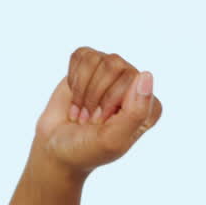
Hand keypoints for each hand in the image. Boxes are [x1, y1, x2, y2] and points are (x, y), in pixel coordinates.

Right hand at [32, 48, 162, 177]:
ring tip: (82, 111)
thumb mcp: (113, 139)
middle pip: (114, 65)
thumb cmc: (87, 149)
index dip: (108, 100)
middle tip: (89, 119)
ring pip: (98, 59)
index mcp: (149, 106)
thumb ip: (136, 112)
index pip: (133, 80)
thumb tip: (147, 75)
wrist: (56, 149)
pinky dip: (72, 78)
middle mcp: (135, 87)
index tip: (101, 123)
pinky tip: (75, 96)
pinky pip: (82, 55)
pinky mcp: (91, 68)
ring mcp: (113, 76)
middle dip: (93, 95)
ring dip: (81, 89)